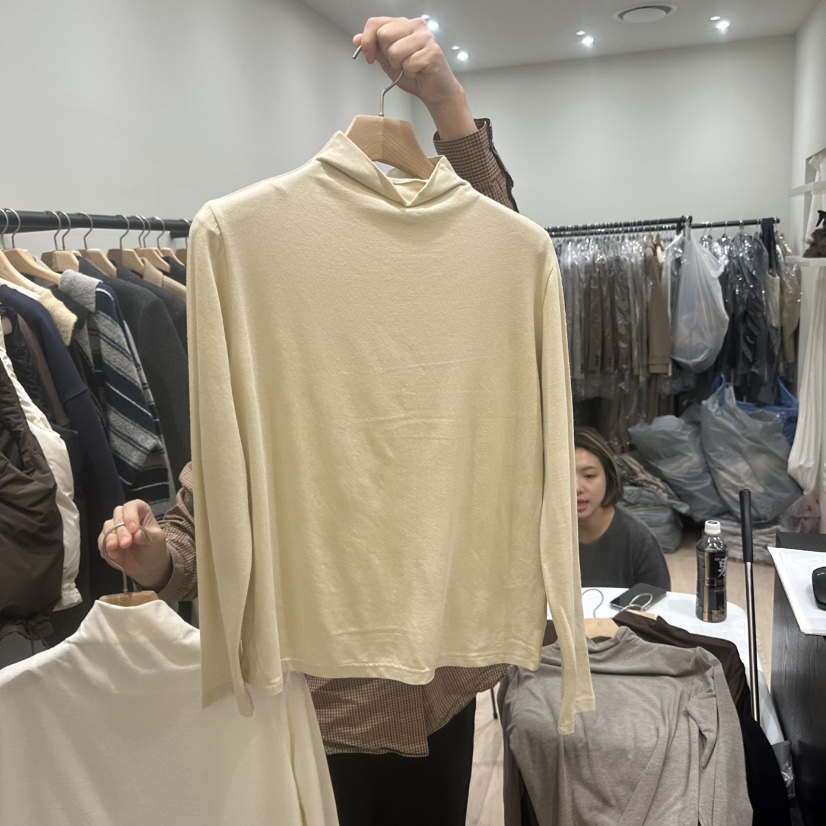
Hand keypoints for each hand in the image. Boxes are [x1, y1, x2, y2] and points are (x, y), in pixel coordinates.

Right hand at [98, 500, 171, 590]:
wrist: (147, 564)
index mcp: (140, 511)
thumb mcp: (157, 540)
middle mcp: (125, 517)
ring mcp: (114, 528)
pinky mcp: (107, 541)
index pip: (132, 506)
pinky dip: (106, 548)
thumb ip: (147, 535)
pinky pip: (102, 541)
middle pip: (118, 516)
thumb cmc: (154, 547)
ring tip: (115, 548)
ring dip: (111, 538)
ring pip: (107, 527)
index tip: (134, 529)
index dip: (131, 515)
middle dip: (121, 530)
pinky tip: (114, 555)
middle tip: (126, 543)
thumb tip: (136, 534)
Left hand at [354, 16, 476, 140]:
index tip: (370, 57)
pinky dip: (411, 73)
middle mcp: (415, 25)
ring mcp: (425, 37)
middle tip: (400, 63)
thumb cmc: (415, 74)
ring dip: (399, 66)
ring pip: (395, 51)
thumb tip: (357, 39)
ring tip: (410, 67)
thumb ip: (374, 48)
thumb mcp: (388, 61)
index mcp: (403, 24)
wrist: (435, 90)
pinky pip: (409, 64)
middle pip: (384, 35)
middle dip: (388, 56)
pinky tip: (419, 71)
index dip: (368, 42)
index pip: (375, 23)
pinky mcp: (432, 52)